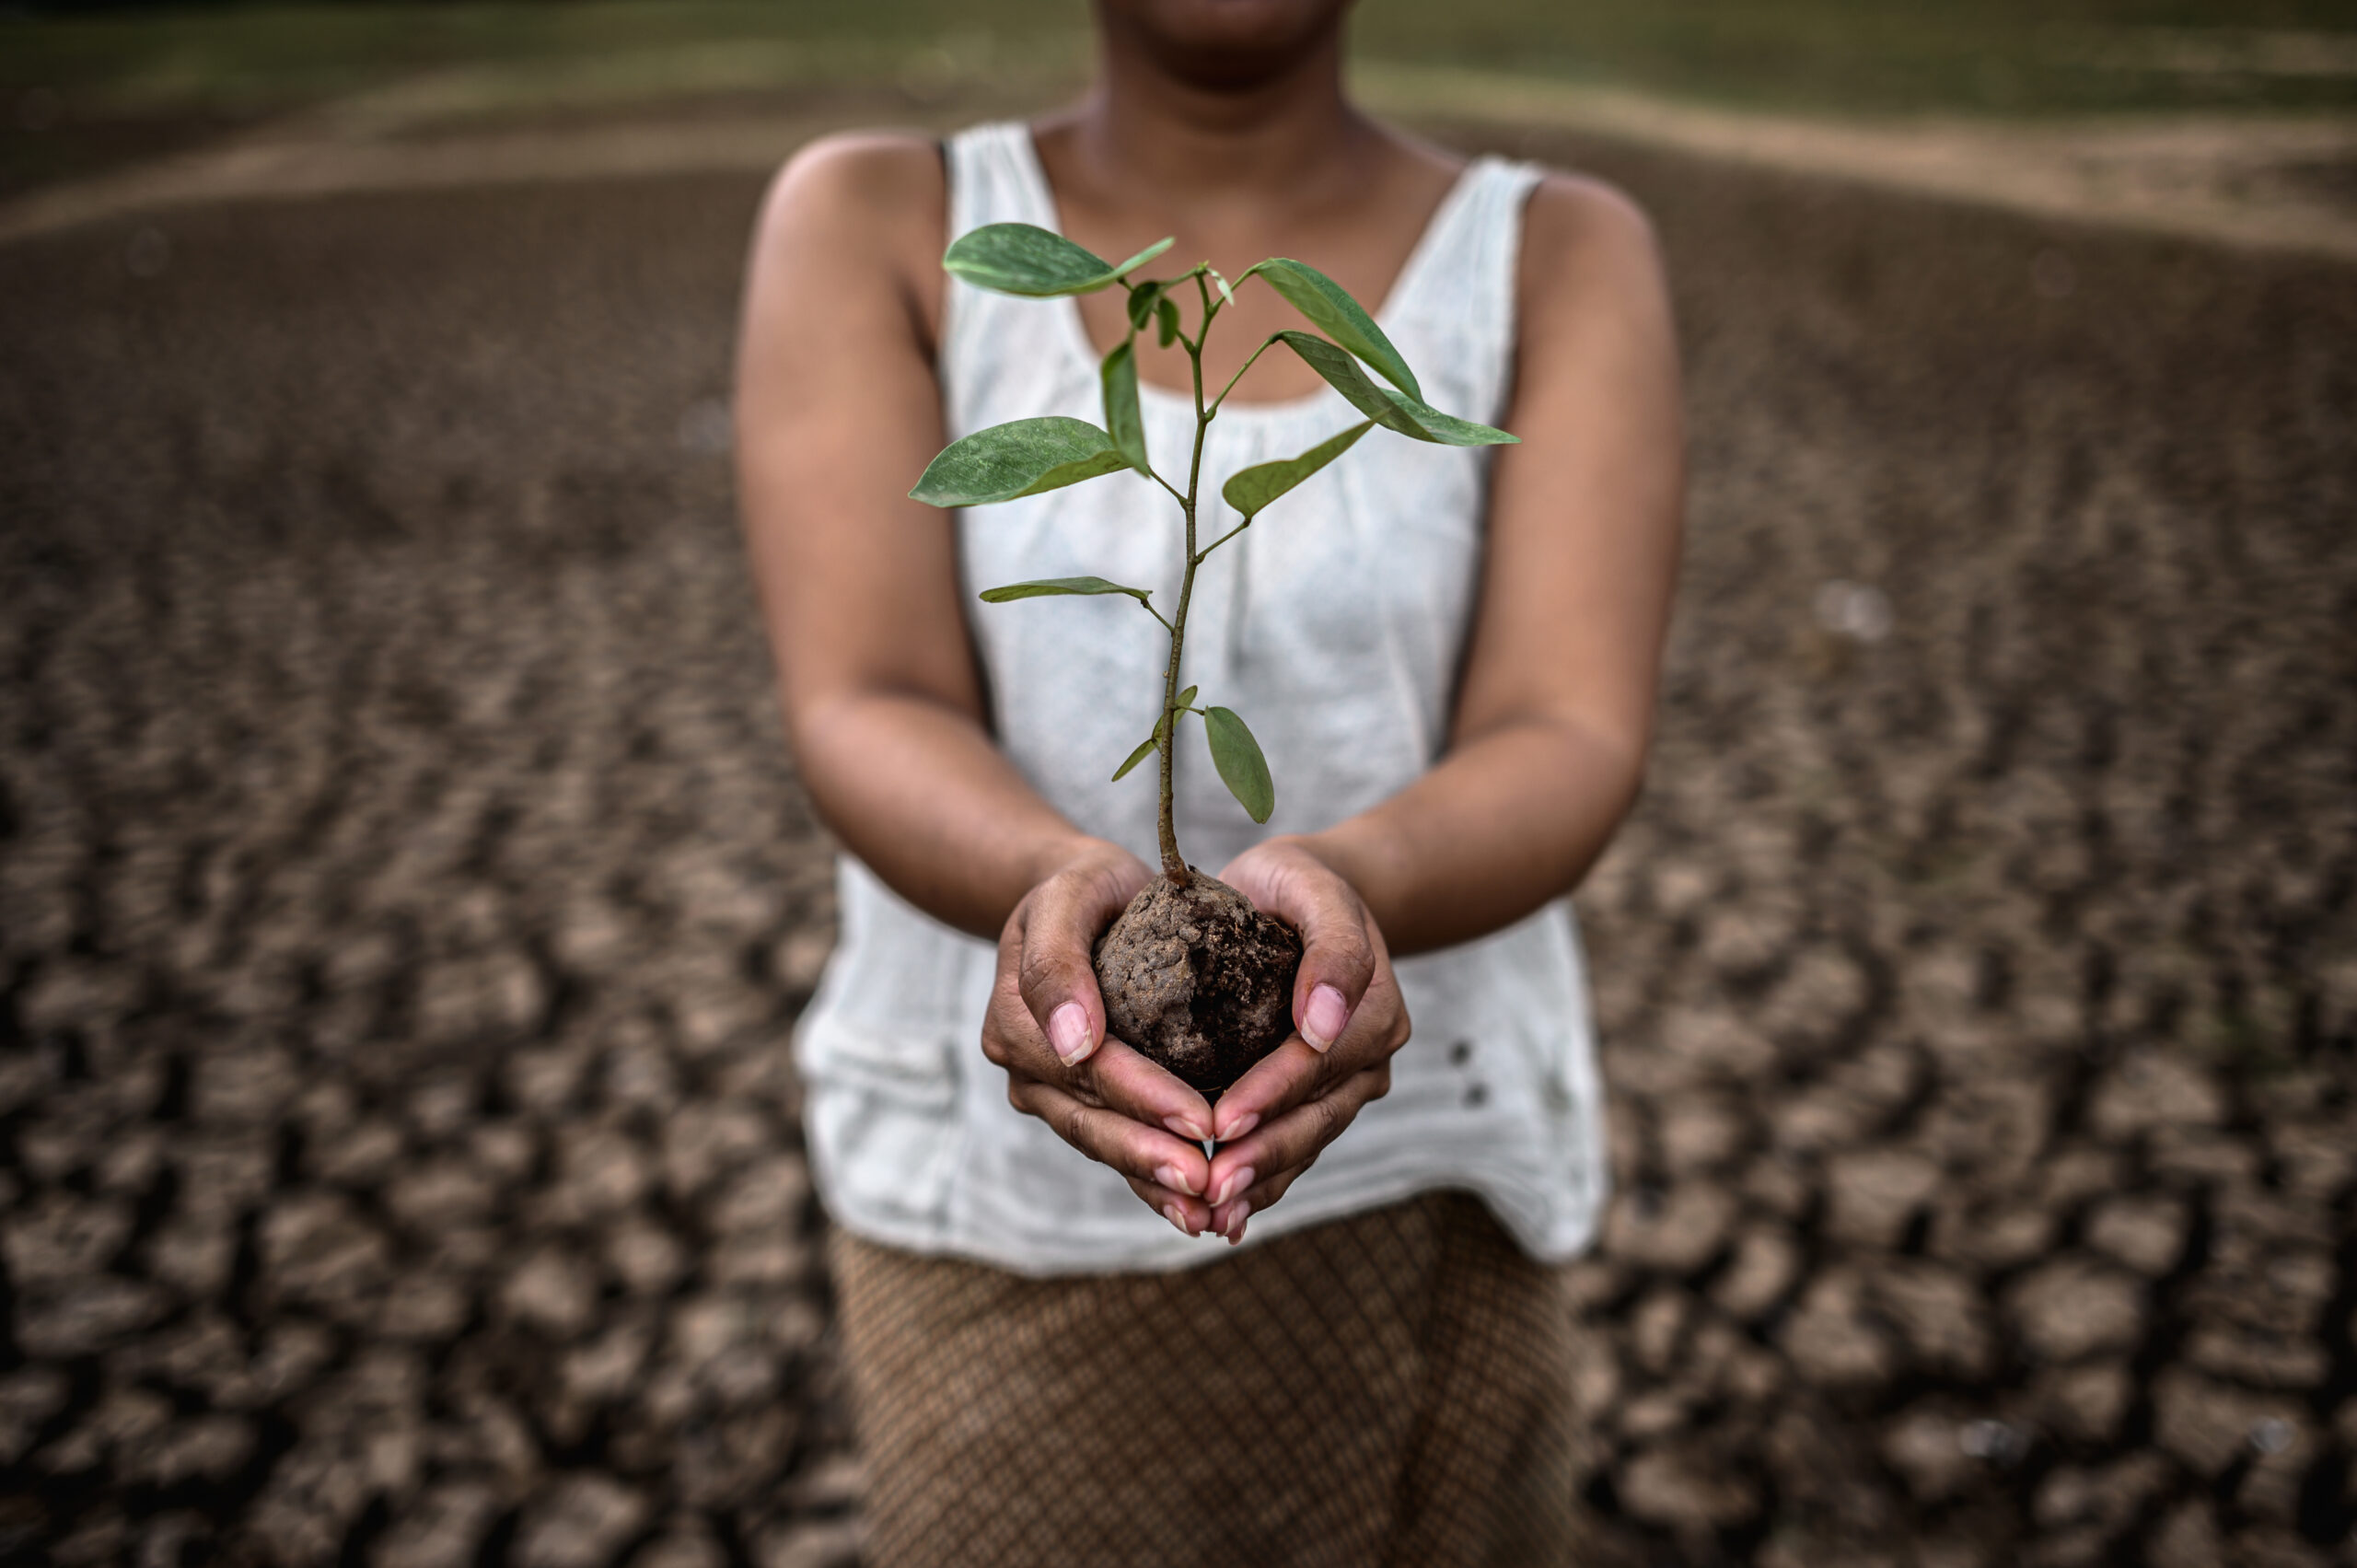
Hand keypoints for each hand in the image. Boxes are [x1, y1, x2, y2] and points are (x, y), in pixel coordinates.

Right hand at [980, 839, 1225, 1236]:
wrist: (1084, 897)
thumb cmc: (1085, 887)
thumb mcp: (1070, 894)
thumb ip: (1057, 958)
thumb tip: (1071, 1044)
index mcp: (1016, 1018)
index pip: (1089, 1069)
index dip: (1145, 1098)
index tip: (1203, 1121)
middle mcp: (1025, 1065)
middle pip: (1092, 1119)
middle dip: (1151, 1156)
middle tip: (1211, 1183)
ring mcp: (1047, 1090)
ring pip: (1102, 1142)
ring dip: (1152, 1181)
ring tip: (1208, 1212)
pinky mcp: (1078, 1103)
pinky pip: (1114, 1144)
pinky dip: (1150, 1181)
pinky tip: (1193, 1209)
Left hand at [1200, 837, 1409, 1244]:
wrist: (1301, 894)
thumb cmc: (1297, 885)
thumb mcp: (1312, 886)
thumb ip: (1333, 946)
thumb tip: (1325, 1023)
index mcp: (1373, 1010)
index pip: (1316, 1064)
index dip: (1270, 1096)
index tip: (1220, 1123)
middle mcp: (1370, 1057)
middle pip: (1315, 1117)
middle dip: (1262, 1156)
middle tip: (1210, 1190)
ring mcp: (1349, 1085)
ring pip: (1306, 1142)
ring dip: (1261, 1181)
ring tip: (1212, 1214)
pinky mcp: (1321, 1100)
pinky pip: (1295, 1147)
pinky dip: (1263, 1181)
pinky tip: (1224, 1215)